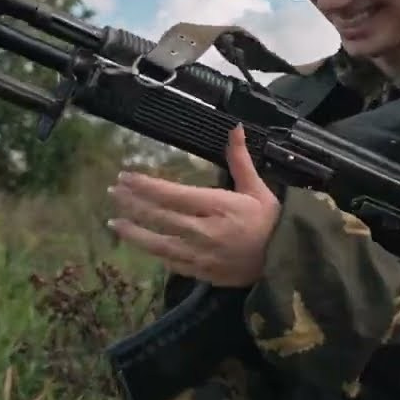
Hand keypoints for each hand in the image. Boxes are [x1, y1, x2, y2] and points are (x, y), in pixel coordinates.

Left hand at [107, 125, 281, 286]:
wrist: (285, 262)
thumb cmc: (272, 222)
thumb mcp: (258, 188)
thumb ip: (240, 159)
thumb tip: (234, 127)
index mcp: (218, 206)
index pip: (172, 194)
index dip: (145, 185)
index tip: (126, 176)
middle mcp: (204, 231)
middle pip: (159, 217)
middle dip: (132, 203)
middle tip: (113, 192)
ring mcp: (201, 255)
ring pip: (158, 244)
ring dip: (134, 233)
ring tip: (114, 223)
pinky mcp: (202, 272)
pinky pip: (172, 263)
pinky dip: (155, 253)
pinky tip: (143, 245)